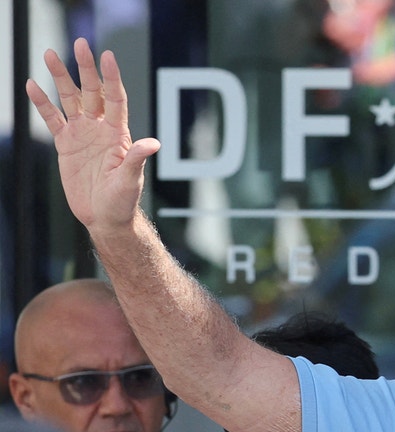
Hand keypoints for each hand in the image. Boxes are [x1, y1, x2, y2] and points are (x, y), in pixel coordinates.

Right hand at [25, 38, 160, 234]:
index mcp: (118, 134)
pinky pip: (52, 119)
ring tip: (49, 54)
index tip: (108, 56)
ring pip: (70, 100)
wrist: (104, 216)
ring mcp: (82, 135)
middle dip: (85, 68)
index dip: (111, 78)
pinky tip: (33, 85)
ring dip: (60, 78)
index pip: (116, 98)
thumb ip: (137, 159)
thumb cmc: (122, 201)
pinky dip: (43, 103)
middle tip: (80, 43)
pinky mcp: (66, 145)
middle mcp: (100, 129)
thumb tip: (153, 143)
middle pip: (91, 92)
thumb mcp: (130, 180)